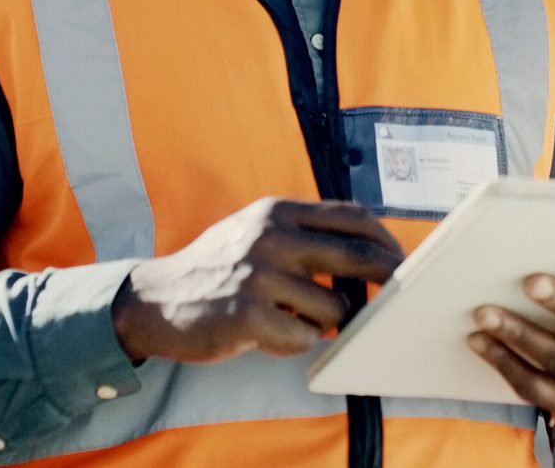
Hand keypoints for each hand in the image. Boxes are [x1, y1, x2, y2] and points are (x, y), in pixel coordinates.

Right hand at [112, 198, 403, 363]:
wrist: (155, 299)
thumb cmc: (217, 267)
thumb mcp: (257, 230)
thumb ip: (304, 232)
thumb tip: (369, 249)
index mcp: (278, 211)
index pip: (353, 216)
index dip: (385, 241)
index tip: (399, 261)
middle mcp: (271, 236)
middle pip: (357, 256)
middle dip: (386, 280)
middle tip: (396, 298)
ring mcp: (259, 275)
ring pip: (334, 309)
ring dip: (322, 324)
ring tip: (289, 320)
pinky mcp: (247, 315)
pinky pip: (304, 338)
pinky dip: (293, 344)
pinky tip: (266, 336)